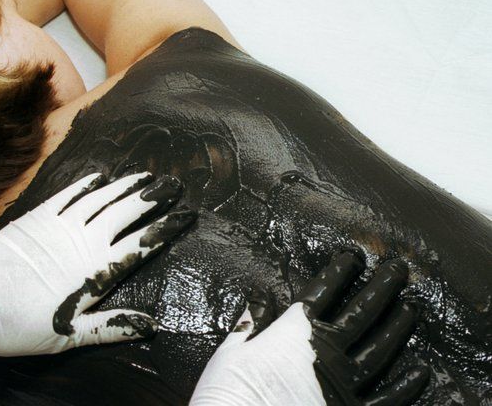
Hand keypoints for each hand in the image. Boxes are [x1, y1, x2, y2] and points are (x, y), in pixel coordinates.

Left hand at [0, 172, 195, 358]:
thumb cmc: (18, 324)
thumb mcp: (67, 336)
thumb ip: (110, 327)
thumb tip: (150, 325)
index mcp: (93, 272)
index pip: (140, 244)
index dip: (165, 228)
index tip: (186, 215)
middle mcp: (81, 242)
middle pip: (125, 213)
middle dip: (152, 198)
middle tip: (173, 185)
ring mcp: (59, 226)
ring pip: (100, 199)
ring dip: (125, 186)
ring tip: (145, 176)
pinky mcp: (36, 217)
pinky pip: (68, 195)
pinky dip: (86, 184)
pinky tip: (100, 176)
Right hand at [189, 250, 429, 405]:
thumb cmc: (230, 393)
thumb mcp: (231, 352)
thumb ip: (251, 321)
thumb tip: (258, 292)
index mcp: (296, 332)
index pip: (323, 293)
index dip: (340, 272)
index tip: (353, 258)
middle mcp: (327, 352)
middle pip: (362, 312)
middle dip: (383, 287)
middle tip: (399, 270)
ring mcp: (345, 384)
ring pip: (382, 348)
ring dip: (399, 326)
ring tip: (411, 307)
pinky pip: (389, 398)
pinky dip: (406, 385)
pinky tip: (420, 370)